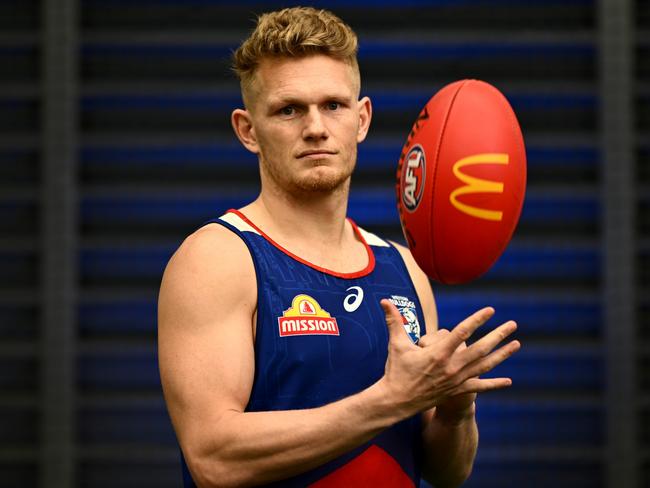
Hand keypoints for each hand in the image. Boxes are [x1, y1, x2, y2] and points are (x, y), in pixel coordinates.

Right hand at [379, 300, 519, 417]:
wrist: (397, 401)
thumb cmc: (396, 370)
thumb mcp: (396, 344)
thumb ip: (393, 320)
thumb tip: (384, 301)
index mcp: (438, 353)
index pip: (462, 332)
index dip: (478, 320)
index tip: (490, 310)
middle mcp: (451, 366)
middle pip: (480, 348)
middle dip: (498, 335)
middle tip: (512, 324)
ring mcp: (456, 379)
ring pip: (484, 365)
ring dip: (502, 355)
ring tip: (516, 344)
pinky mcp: (457, 390)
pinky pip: (479, 387)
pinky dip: (494, 384)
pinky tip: (509, 381)